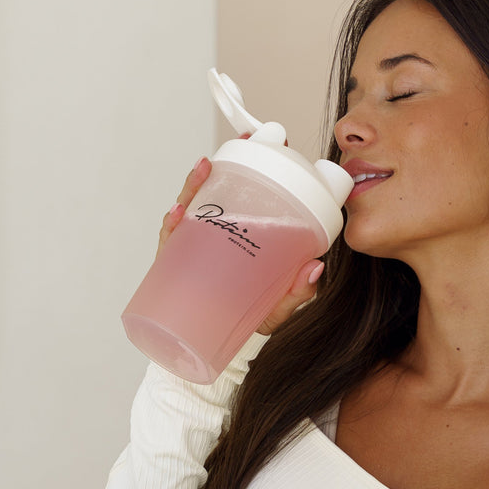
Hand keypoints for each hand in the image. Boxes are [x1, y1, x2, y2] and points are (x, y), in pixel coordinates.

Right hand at [157, 151, 324, 336]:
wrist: (222, 348)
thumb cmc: (253, 320)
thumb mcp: (280, 307)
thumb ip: (297, 292)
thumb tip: (317, 268)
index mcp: (246, 238)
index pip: (253, 196)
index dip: (264, 164)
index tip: (279, 141)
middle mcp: (220, 236)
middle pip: (218, 191)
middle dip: (228, 163)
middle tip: (244, 140)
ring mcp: (197, 247)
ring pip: (191, 207)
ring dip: (195, 185)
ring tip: (203, 169)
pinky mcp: (175, 265)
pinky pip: (171, 241)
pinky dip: (172, 226)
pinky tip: (177, 215)